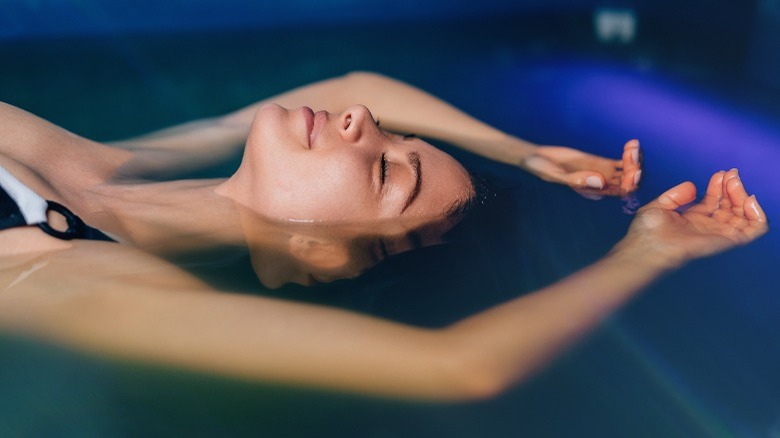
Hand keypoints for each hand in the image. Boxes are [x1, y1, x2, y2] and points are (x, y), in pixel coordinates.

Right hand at [523, 140, 641, 198]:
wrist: (539, 159)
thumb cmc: (543, 170)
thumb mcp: (555, 175)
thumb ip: (575, 179)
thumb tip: (600, 181)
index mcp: (594, 192)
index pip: (619, 192)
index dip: (630, 184)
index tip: (634, 172)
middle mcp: (602, 185)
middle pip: (628, 181)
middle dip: (635, 170)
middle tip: (633, 155)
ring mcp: (604, 173)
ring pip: (628, 170)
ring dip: (634, 160)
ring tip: (632, 146)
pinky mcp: (602, 162)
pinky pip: (621, 160)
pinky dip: (629, 153)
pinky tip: (631, 143)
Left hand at [617, 169, 767, 267]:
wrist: (646, 247)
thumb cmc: (646, 232)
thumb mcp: (659, 205)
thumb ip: (677, 195)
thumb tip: (693, 187)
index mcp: (693, 219)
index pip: (715, 200)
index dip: (720, 186)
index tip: (721, 173)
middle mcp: (708, 227)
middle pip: (730, 205)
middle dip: (733, 187)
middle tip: (730, 174)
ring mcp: (718, 234)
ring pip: (744, 215)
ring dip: (744, 196)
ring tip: (734, 183)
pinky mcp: (727, 241)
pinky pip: (754, 230)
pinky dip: (757, 214)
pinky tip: (747, 200)